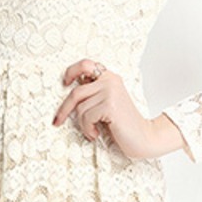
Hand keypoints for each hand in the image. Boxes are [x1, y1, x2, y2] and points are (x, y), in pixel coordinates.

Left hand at [53, 59, 179, 160]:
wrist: (143, 138)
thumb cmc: (122, 124)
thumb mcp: (108, 102)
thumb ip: (94, 93)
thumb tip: (70, 90)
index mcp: (110, 77)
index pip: (85, 64)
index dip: (71, 71)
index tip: (65, 82)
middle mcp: (110, 81)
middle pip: (76, 92)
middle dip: (64, 109)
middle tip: (57, 121)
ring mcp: (111, 92)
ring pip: (80, 108)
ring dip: (83, 124)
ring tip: (93, 130)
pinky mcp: (110, 105)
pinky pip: (86, 117)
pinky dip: (88, 129)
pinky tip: (96, 133)